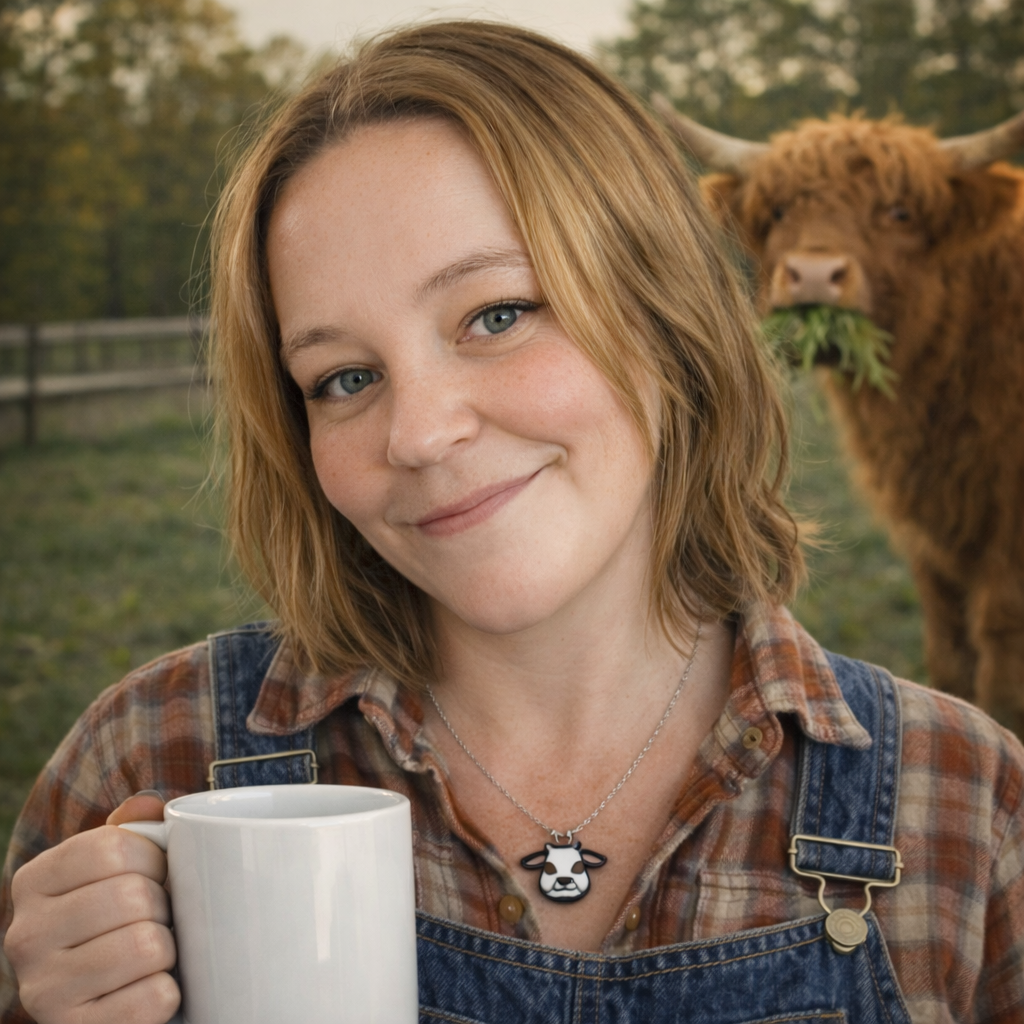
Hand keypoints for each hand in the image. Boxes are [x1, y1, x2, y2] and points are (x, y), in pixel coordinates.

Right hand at [4, 793, 179, 1023]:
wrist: (109, 1005)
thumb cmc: (122, 921)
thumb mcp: (119, 869)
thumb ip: (132, 829)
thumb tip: (148, 805)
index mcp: (34, 881)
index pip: (114, 846)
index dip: (155, 858)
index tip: (156, 875)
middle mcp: (24, 935)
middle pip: (133, 895)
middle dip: (165, 906)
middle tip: (157, 919)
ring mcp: (43, 990)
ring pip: (146, 944)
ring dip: (169, 949)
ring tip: (153, 955)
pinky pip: (154, 997)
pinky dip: (168, 993)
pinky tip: (148, 991)